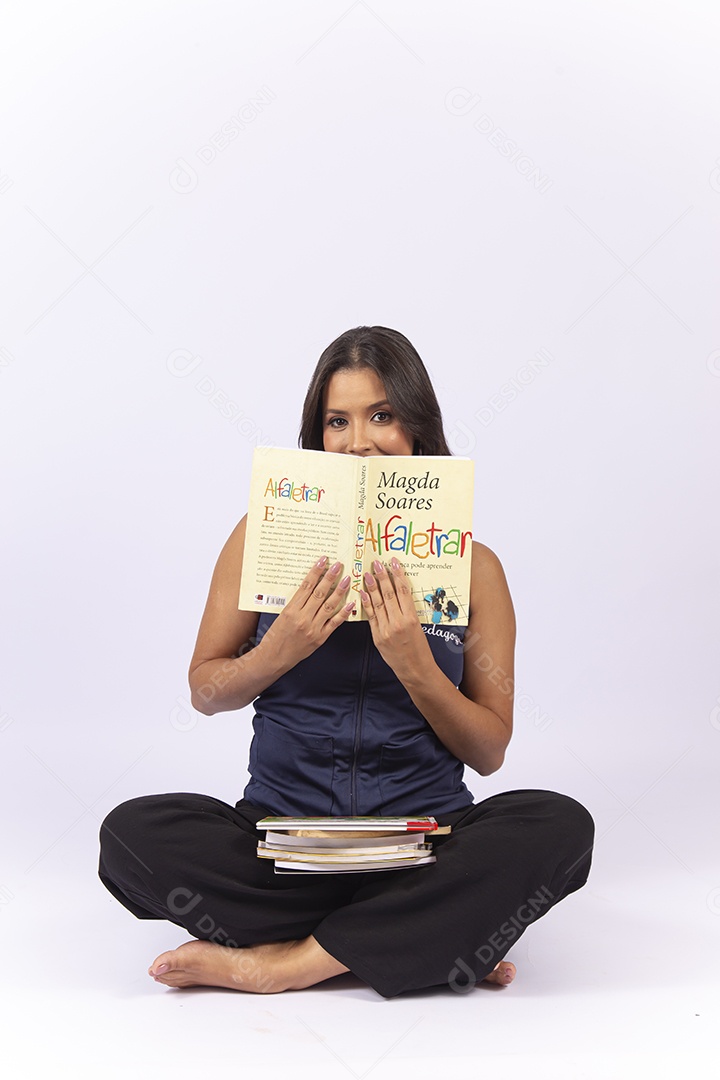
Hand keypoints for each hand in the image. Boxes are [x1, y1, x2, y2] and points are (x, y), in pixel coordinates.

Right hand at [259, 556, 354, 670]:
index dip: (316, 572)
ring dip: (339, 592)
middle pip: (319, 593)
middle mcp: (303, 618)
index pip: (306, 586)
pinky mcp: (320, 638)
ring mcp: (313, 628)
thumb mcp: (281, 615)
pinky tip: (350, 603)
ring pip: (329, 606)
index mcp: (291, 610)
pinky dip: (343, 613)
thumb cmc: (276, 636)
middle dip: (330, 578)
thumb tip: (310, 587)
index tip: (323, 561)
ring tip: (347, 580)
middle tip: (338, 566)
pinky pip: (334, 623)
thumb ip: (296, 603)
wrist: (274, 658)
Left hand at [359, 557, 431, 679]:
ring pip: (378, 603)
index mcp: (412, 618)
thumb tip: (397, 593)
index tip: (394, 563)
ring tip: (367, 574)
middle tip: (377, 563)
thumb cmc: (420, 648)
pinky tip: (362, 593)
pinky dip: (367, 604)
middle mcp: (398, 622)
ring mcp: (386, 630)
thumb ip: (407, 611)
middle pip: (389, 594)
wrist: (415, 669)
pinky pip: (371, 617)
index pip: (403, 591)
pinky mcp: (377, 637)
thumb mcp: (418, 626)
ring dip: (372, 587)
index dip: (398, 575)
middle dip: (382, 576)